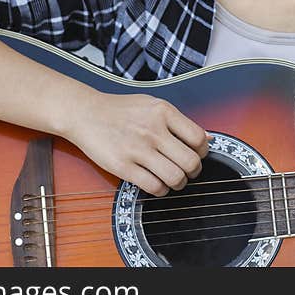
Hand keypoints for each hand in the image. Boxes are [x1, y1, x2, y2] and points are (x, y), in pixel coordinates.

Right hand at [62, 90, 209, 196]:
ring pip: (175, 177)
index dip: (202, 152)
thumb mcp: (153, 105)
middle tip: (187, 172)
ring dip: (178, 183)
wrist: (85, 113)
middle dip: (194, 172)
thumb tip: (208, 138)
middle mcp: (152, 130)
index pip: (198, 138)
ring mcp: (137, 149)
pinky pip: (154, 187)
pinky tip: (156, 183)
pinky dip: (160, 190)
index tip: (195, 155)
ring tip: (172, 179)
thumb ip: (179, 121)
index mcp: (163, 111)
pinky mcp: (122, 166)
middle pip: (190, 162)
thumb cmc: (121, 110)